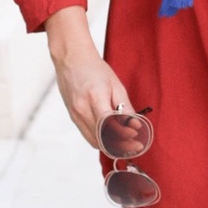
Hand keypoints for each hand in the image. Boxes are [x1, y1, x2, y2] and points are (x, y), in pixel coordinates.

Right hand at [45, 6, 132, 147]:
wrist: (71, 60)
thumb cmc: (95, 69)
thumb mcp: (116, 84)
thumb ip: (125, 106)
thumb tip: (135, 125)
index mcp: (94, 97)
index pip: (109, 125)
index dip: (123, 134)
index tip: (136, 136)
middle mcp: (81, 109)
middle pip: (102, 138)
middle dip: (121, 146)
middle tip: (136, 147)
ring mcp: (75, 115)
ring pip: (94, 141)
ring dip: (111, 147)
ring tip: (127, 146)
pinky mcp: (73, 117)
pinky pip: (88, 136)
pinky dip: (101, 141)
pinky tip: (113, 139)